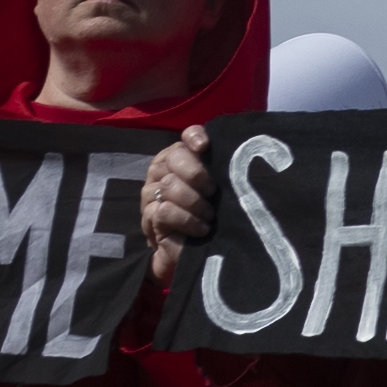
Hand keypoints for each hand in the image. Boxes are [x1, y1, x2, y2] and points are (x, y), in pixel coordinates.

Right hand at [136, 133, 215, 281]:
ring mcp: (151, 193)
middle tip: (212, 192)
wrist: (191, 249)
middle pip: (175, 157)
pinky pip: (165, 210)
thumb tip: (237, 153)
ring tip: (210, 215)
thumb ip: (221, 168)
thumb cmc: (207, 214)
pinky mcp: (149, 217)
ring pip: (169, 185)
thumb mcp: (217, 190)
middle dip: (197, 174)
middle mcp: (162, 170)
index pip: (186, 137)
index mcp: (179, 157)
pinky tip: (201, 228)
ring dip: (195, 202)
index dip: (195, 137)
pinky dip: (187, 219)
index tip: (205, 148)